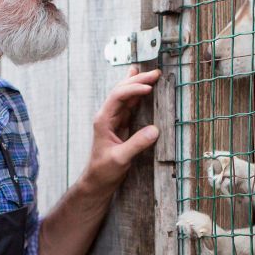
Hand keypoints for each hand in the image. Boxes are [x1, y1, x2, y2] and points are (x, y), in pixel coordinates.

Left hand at [84, 66, 160, 191]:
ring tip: (152, 74)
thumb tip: (155, 130)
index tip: (149, 88)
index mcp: (103, 120)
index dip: (133, 90)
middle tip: (156, 74)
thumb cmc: (104, 170)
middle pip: (121, 91)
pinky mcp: (121, 125)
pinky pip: (130, 105)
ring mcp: (114, 120)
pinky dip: (137, 94)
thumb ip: (136, 144)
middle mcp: (107, 116)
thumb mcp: (120, 158)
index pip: (118, 97)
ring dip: (139, 84)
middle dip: (138, 81)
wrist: (97, 181)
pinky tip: (141, 84)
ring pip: (126, 96)